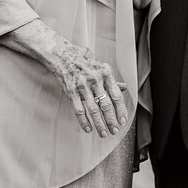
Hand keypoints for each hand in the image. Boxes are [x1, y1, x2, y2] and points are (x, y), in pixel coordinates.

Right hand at [0, 20, 127, 137]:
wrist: (62, 54)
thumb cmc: (83, 60)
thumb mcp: (100, 66)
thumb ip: (112, 80)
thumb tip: (125, 88)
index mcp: (105, 73)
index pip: (116, 95)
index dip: (121, 110)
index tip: (123, 120)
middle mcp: (95, 80)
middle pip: (106, 105)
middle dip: (111, 120)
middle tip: (115, 130)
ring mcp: (82, 86)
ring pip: (93, 110)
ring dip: (99, 124)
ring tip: (103, 133)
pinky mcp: (71, 91)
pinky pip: (79, 109)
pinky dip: (84, 121)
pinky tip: (88, 129)